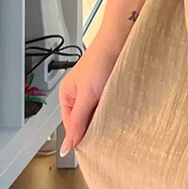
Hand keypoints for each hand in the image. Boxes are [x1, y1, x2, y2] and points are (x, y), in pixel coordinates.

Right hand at [56, 39, 120, 155]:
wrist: (121, 40)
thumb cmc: (100, 61)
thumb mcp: (85, 97)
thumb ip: (77, 122)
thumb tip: (66, 146)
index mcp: (67, 95)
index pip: (71, 126)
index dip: (81, 136)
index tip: (93, 148)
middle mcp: (79, 94)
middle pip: (84, 120)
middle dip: (94, 127)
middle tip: (106, 135)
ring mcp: (94, 91)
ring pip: (97, 114)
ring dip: (105, 118)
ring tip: (113, 121)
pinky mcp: (108, 87)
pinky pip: (108, 105)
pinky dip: (113, 110)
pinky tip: (120, 112)